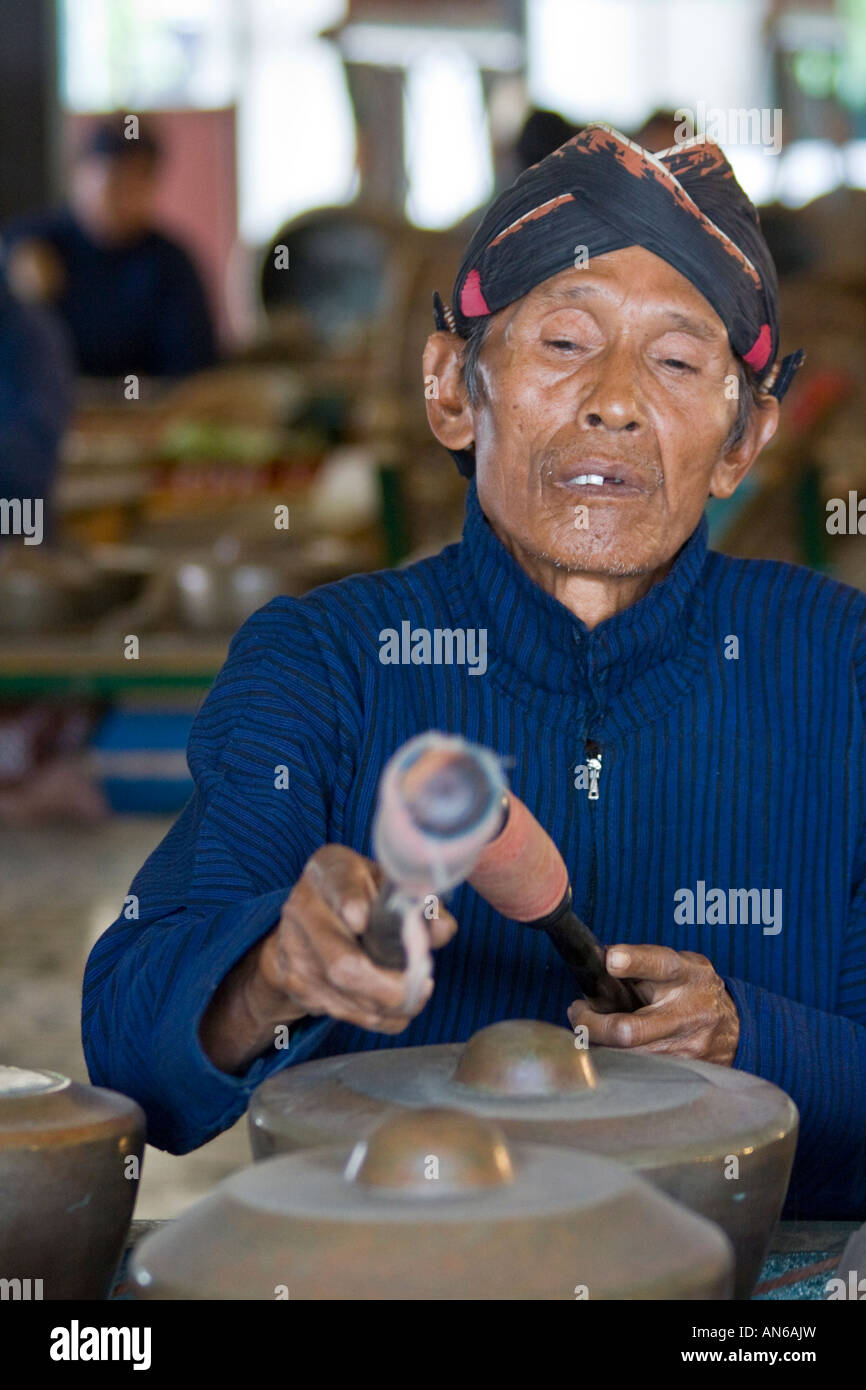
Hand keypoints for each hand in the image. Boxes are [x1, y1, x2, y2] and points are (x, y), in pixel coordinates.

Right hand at [259, 844, 456, 1031]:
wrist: (308, 918)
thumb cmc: (361, 893)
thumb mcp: (388, 883)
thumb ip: (418, 903)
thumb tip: (441, 929)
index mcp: (329, 872)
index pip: (340, 889)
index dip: (354, 906)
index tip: (366, 921)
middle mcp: (304, 911)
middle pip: (342, 963)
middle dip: (390, 986)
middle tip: (422, 984)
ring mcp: (296, 953)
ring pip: (346, 997)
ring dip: (391, 1005)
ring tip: (416, 992)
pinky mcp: (298, 987)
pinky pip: (345, 1013)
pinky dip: (379, 1016)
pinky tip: (395, 1005)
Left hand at [567, 944, 739, 1065]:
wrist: (735, 1028)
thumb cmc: (694, 989)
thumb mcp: (680, 964)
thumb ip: (644, 963)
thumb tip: (598, 963)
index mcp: (686, 975)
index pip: (659, 965)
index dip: (633, 962)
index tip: (610, 960)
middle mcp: (687, 1013)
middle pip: (630, 1029)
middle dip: (593, 1024)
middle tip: (577, 1012)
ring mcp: (685, 1048)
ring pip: (628, 1055)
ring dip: (599, 1043)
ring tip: (589, 1028)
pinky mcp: (681, 1072)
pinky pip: (637, 1070)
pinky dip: (617, 1059)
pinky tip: (608, 1048)